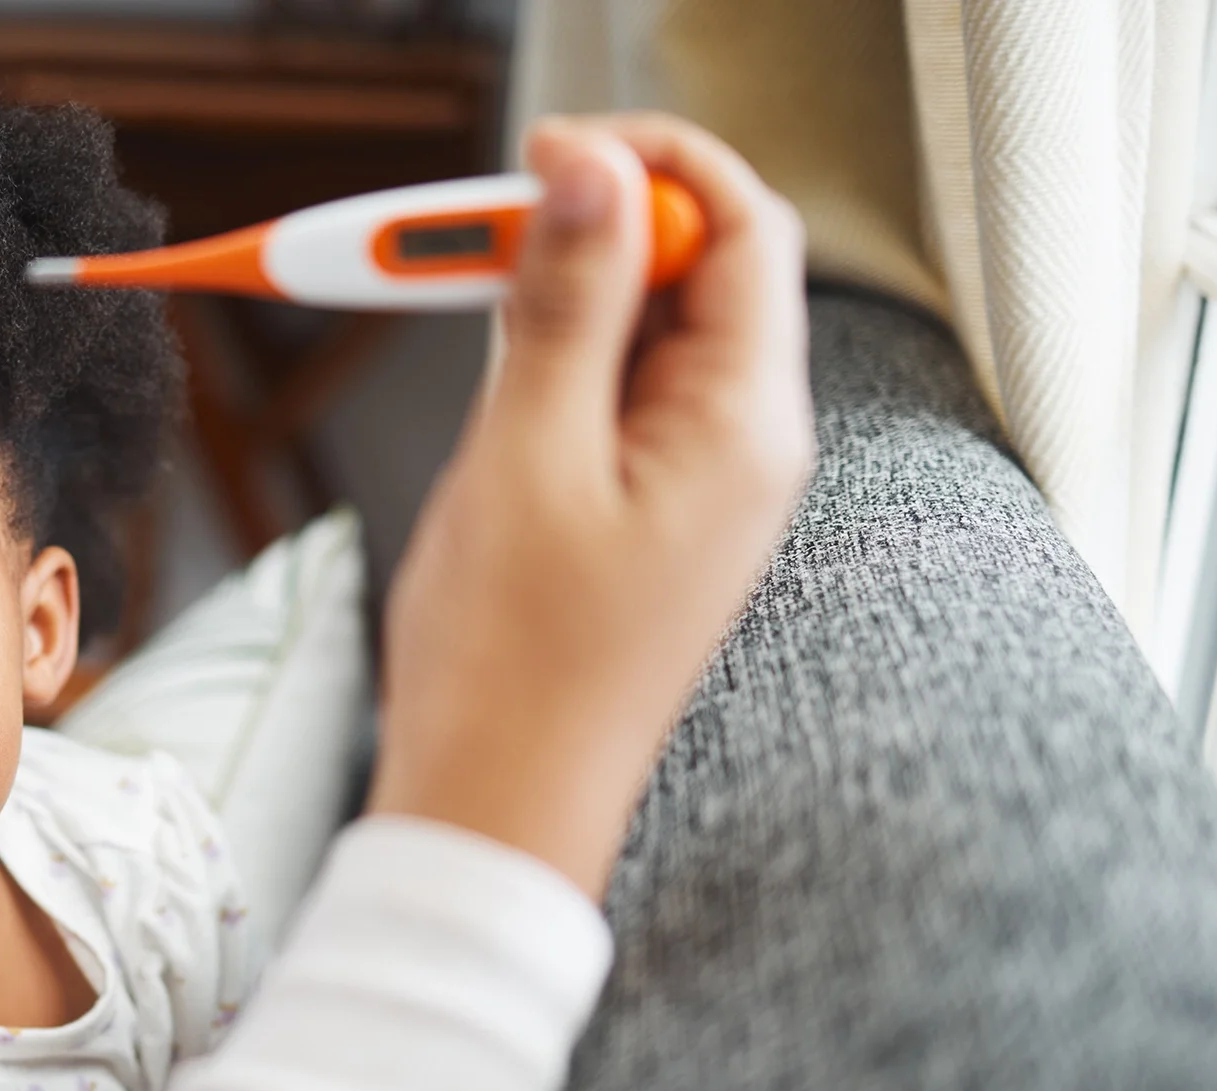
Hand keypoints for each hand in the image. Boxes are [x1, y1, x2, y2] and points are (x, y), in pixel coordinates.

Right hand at [368, 114, 814, 895]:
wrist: (497, 809)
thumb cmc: (512, 668)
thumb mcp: (525, 458)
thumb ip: (567, 305)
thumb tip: (594, 173)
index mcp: (743, 427)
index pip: (741, 226)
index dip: (649, 166)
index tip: (542, 155)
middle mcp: (743, 446)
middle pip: (699, 269)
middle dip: (594, 229)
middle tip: (476, 241)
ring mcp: (699, 481)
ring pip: (649, 330)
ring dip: (564, 299)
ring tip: (472, 328)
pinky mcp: (649, 510)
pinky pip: (619, 395)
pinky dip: (557, 364)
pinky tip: (495, 397)